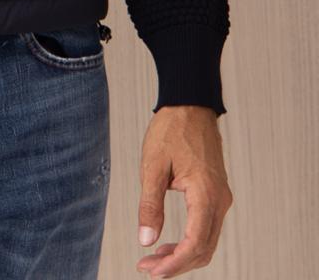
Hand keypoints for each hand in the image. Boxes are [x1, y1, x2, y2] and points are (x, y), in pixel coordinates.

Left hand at [135, 105, 233, 276]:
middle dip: (177, 264)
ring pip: (207, 241)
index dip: (174, 263)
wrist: (190, 104)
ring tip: (154, 259)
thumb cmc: (170, 130)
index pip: (195, 244)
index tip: (151, 271)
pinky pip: (207, 227)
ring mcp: (221, 198)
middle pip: (204, 248)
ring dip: (183, 255)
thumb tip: (146, 241)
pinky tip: (169, 243)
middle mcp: (219, 200)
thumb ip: (150, 204)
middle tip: (147, 269)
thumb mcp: (153, 166)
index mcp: (205, 194)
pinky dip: (190, 241)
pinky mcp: (216, 194)